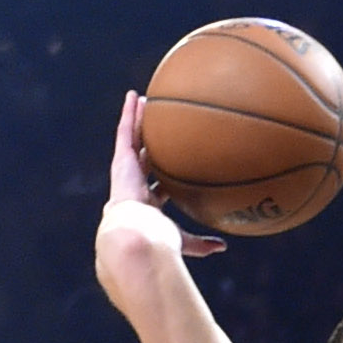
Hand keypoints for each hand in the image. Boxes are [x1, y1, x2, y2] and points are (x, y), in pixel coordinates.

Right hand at [102, 94, 222, 260]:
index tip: (171, 163)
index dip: (162, 173)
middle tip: (156, 125)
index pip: (156, 184)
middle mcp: (135, 183)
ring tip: (143, 101)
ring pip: (133, 138)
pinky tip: (132, 96)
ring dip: (137, 119)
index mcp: (147, 202)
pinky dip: (128, 112)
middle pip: (143, 155)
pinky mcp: (120, 158)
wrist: (138, 231)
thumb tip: (222, 246)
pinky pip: (124, 129)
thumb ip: (200, 243)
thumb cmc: (158, 239)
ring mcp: (126, 169)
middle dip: (148, 140)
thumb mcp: (183, 240)